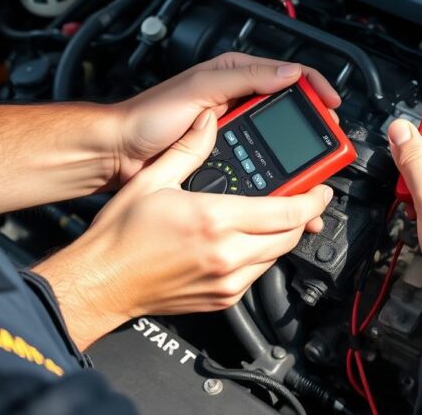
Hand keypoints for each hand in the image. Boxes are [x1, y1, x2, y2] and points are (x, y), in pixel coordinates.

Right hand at [35, 109, 332, 349]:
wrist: (100, 283)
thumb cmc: (119, 237)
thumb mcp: (154, 181)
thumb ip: (189, 149)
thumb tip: (208, 121)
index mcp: (215, 220)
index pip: (286, 211)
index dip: (312, 198)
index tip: (321, 188)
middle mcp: (227, 255)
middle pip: (289, 235)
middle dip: (302, 216)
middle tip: (304, 199)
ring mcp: (226, 282)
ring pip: (277, 257)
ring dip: (283, 236)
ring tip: (277, 216)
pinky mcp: (222, 299)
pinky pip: (258, 275)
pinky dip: (262, 256)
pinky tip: (249, 240)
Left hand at [111, 52, 340, 186]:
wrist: (119, 153)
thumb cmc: (147, 116)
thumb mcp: (199, 88)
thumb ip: (244, 78)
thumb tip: (288, 73)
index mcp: (235, 75)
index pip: (288, 76)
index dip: (315, 89)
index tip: (331, 106)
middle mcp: (238, 101)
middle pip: (289, 111)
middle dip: (313, 128)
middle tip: (329, 145)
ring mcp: (233, 130)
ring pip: (277, 142)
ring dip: (298, 159)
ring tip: (313, 175)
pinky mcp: (226, 156)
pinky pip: (260, 163)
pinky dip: (276, 176)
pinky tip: (285, 188)